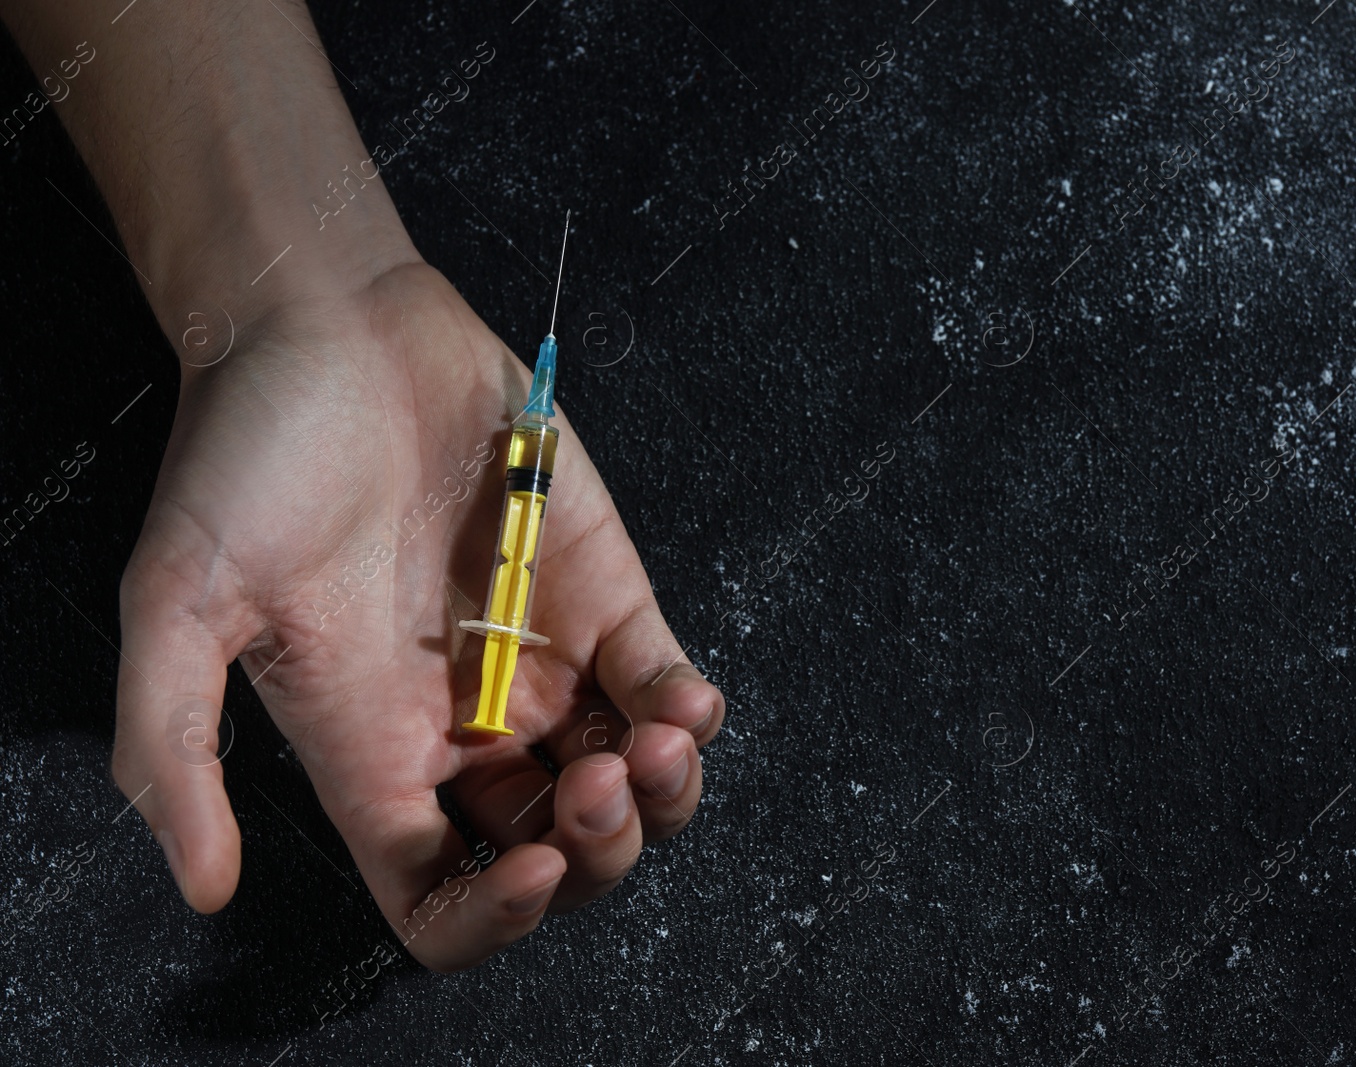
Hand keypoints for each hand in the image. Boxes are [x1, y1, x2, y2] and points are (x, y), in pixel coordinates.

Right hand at [112, 260, 723, 970]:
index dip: (490, 919)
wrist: (328, 324)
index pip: (441, 895)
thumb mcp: (176, 603)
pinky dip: (694, 711)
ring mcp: (542, 662)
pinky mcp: (601, 593)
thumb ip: (174, 747)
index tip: (527, 873)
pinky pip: (665, 681)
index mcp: (372, 752)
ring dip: (662, 797)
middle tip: (596, 789)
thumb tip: (204, 887)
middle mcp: (464, 725)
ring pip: (628, 784)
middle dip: (595, 853)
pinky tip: (686, 703)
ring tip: (657, 747)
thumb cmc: (246, 455)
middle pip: (553, 853)